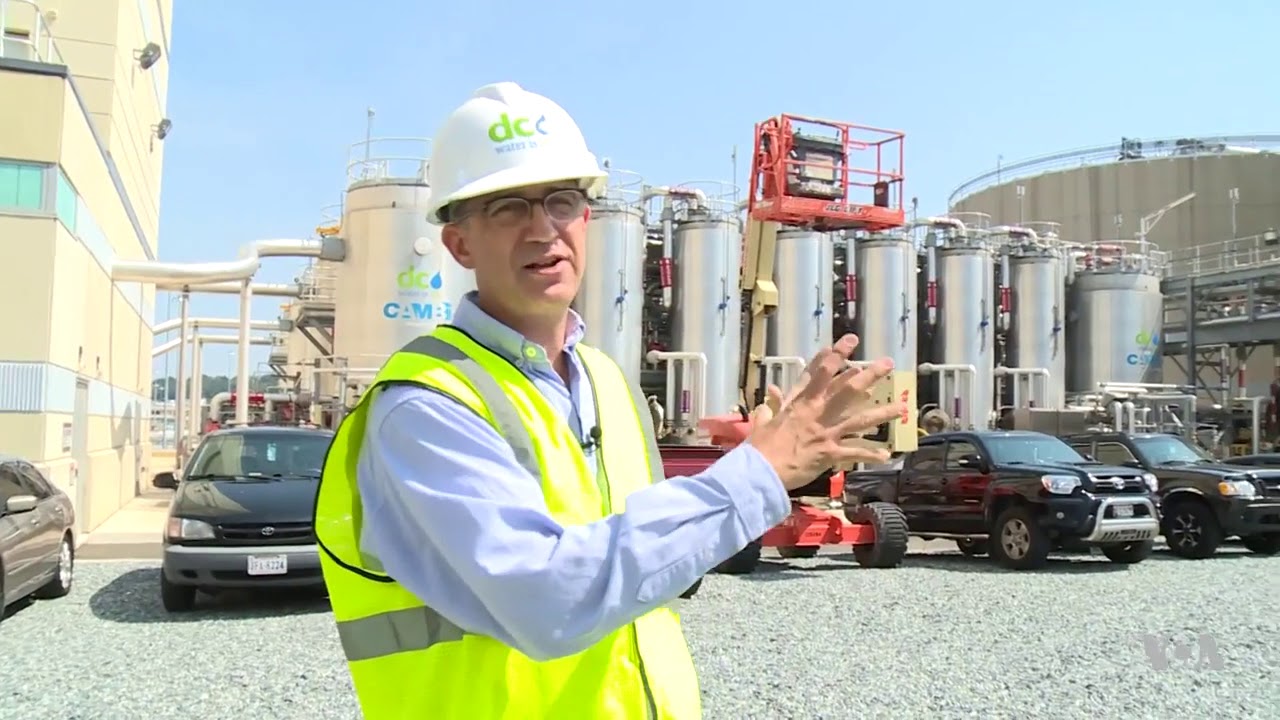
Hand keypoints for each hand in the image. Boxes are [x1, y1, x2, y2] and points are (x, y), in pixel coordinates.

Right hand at [746, 334, 907, 490]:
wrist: (760, 470)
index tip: (849, 342)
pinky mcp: (830, 453)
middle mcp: (817, 413)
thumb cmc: (760, 446)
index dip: (834, 356)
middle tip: (887, 363)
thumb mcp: (763, 420)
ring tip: (902, 408)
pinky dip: (870, 454)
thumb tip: (771, 390)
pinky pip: (854, 453)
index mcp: (800, 402)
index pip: (819, 373)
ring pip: (859, 419)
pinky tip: (887, 455)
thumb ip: (771, 404)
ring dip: (882, 413)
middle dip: (869, 375)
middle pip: (847, 389)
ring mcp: (826, 432)